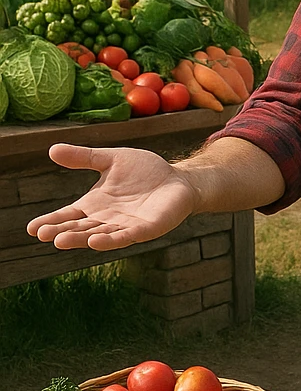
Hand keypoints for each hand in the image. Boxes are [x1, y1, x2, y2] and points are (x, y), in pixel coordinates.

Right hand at [27, 144, 198, 251]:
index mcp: (95, 205)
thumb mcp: (111, 160)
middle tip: (44, 235)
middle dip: (63, 232)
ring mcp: (126, 226)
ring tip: (61, 241)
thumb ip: (84, 157)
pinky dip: (111, 240)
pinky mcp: (147, 229)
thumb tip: (52, 149)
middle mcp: (107, 219)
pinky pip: (127, 236)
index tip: (32, 228)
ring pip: (100, 235)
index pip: (69, 215)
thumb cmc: (145, 172)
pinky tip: (96, 241)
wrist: (178, 179)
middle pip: (81, 228)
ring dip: (82, 239)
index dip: (51, 222)